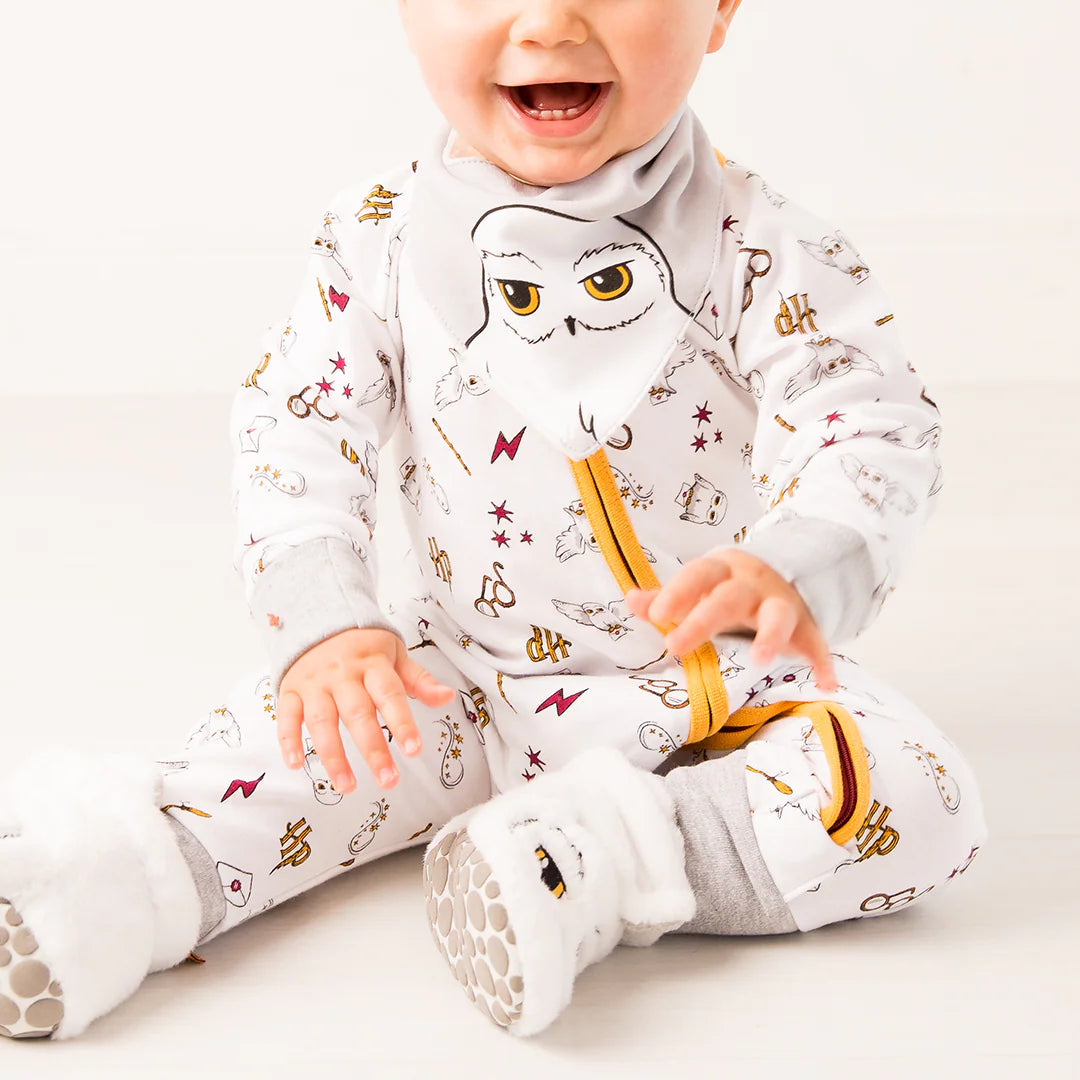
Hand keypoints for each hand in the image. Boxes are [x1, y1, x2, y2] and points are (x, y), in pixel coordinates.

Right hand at [277, 628, 454, 792]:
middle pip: (358, 714)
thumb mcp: (395, 654)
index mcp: (372, 664)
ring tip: (347, 786)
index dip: (402, 723)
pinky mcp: (291, 689)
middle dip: (373, 750)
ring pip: (322, 721)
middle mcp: (342, 674)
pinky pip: (287, 716)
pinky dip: (288, 740)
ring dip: (333, 756)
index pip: (390, 696)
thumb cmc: (362, 644)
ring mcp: (314, 682)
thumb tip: (447, 697)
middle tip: (388, 780)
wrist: (319, 616)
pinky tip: (296, 765)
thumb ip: (419, 680)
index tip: (414, 750)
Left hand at [625, 549, 837, 691]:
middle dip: (703, 620)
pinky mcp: (805, 626)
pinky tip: (826, 683)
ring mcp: (781, 603)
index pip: (698, 574)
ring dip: (772, 636)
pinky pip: (817, 643)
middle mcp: (752, 584)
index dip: (677, 592)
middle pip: (729, 597)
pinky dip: (823, 663)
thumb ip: (665, 597)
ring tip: (761, 660)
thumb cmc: (725, 588)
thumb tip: (631, 599)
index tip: (656, 615)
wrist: (779, 575)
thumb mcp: (698, 588)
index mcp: (722, 571)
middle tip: (675, 646)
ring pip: (779, 615)